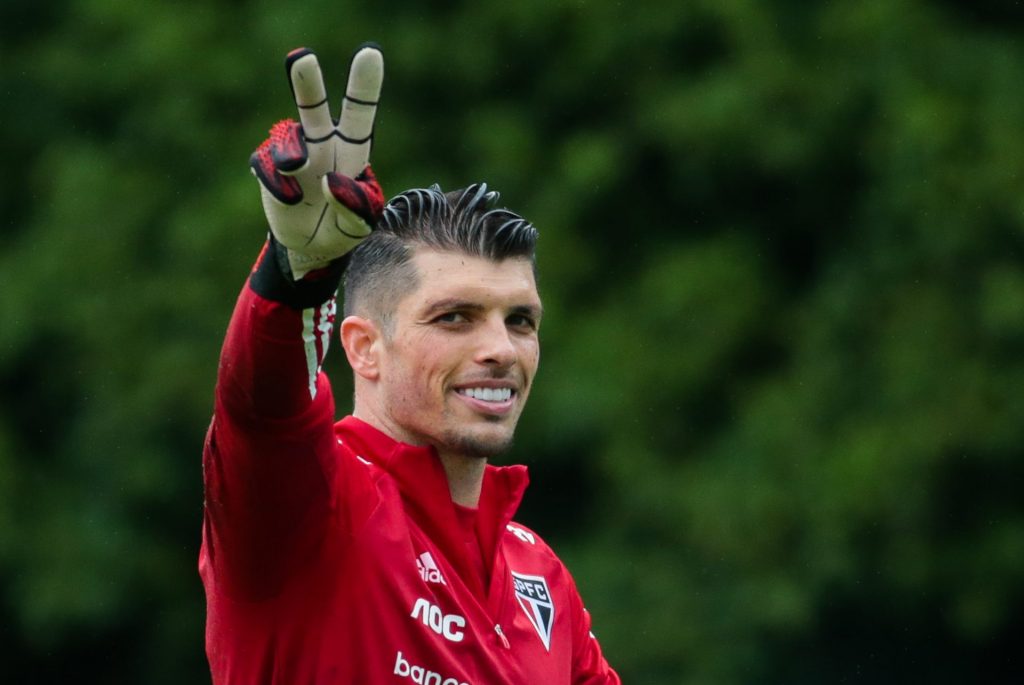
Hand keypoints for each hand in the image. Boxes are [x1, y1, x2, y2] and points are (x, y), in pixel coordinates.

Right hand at [250, 45, 384, 277]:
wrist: (310, 247)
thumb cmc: (342, 228)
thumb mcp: (360, 226)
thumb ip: (356, 206)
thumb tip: (331, 180)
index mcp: (351, 151)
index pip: (359, 116)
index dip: (364, 87)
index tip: (370, 53)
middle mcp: (321, 145)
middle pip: (313, 109)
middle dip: (307, 83)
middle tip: (302, 57)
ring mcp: (293, 156)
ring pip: (287, 137)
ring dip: (291, 154)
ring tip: (297, 169)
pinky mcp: (268, 170)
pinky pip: (269, 168)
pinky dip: (280, 186)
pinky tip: (292, 200)